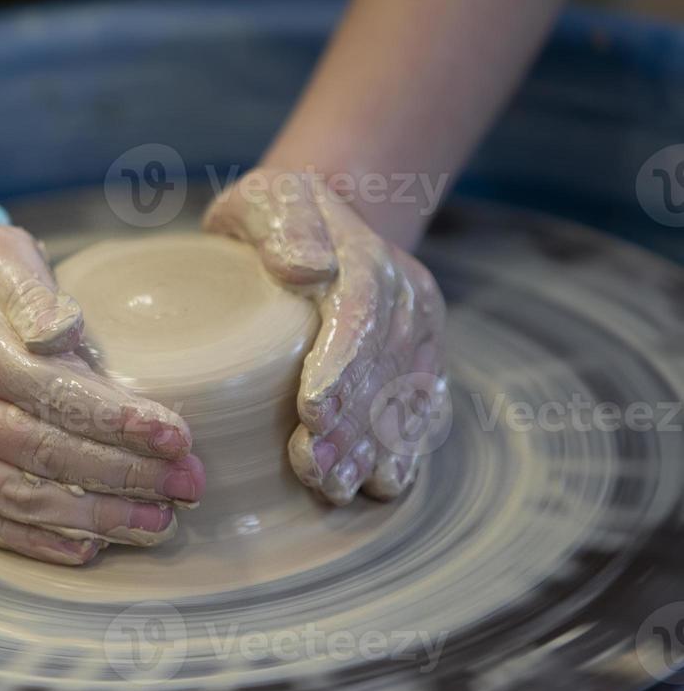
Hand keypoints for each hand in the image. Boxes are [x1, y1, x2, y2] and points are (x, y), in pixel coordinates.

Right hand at [0, 225, 205, 564]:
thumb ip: (35, 291)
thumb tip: (65, 333)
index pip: (58, 396)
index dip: (122, 422)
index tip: (178, 437)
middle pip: (49, 454)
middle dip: (128, 475)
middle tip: (189, 485)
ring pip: (22, 499)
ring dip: (96, 518)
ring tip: (158, 522)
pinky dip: (38, 542)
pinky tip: (91, 547)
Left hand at [203, 168, 448, 504]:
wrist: (314, 217)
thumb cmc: (276, 214)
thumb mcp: (270, 200)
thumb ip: (286, 227)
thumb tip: (308, 268)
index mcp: (368, 260)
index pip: (360, 318)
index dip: (340, 368)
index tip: (311, 411)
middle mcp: (405, 299)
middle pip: (382, 370)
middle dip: (350, 426)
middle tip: (312, 470)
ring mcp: (418, 334)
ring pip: (404, 398)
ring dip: (373, 449)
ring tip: (336, 490)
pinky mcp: (419, 360)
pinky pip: (421, 410)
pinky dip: (403, 450)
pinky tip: (381, 484)